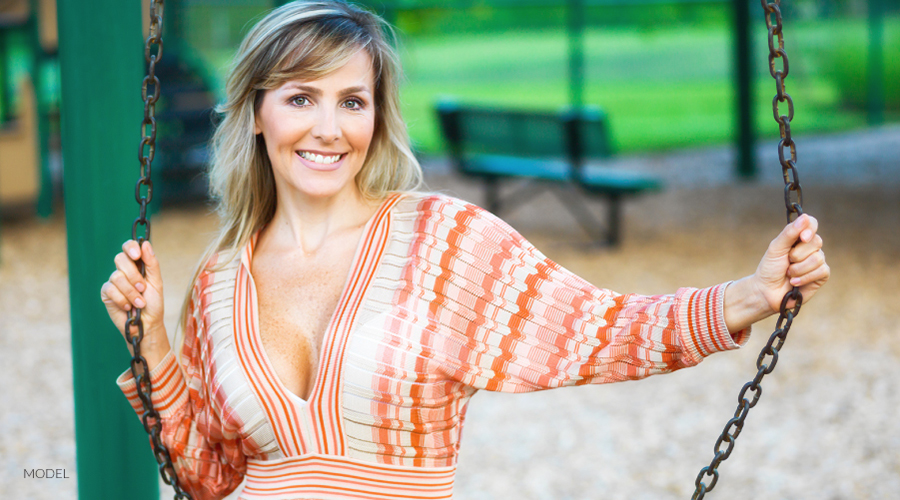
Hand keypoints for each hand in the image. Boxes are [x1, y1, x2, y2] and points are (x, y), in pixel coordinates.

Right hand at [100, 240, 170, 361]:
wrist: (147, 324)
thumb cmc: (153, 304)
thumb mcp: (156, 282)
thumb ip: (152, 263)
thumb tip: (145, 243)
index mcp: (137, 265)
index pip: (128, 247)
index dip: (130, 247)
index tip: (137, 255)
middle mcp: (124, 271)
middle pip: (120, 259)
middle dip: (133, 275)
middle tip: (143, 288)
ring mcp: (114, 282)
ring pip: (116, 276)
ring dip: (131, 292)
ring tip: (140, 303)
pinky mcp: (106, 294)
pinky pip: (110, 290)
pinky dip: (123, 299)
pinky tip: (129, 307)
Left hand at [754, 213, 829, 312]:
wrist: (767, 291)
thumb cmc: (769, 268)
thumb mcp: (776, 248)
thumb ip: (789, 233)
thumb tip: (805, 217)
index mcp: (798, 237)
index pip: (812, 224)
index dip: (810, 229)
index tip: (802, 237)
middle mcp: (810, 247)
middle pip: (816, 242)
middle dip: (797, 254)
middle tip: (787, 261)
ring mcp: (817, 261)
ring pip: (818, 258)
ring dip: (798, 268)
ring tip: (789, 273)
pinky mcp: (821, 275)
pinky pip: (821, 271)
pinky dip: (805, 277)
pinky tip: (795, 282)